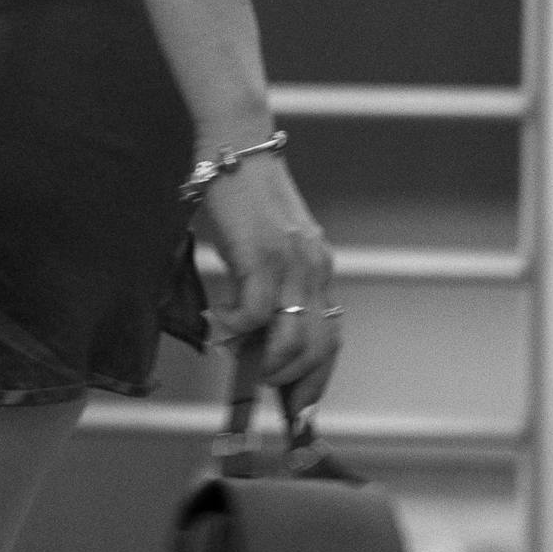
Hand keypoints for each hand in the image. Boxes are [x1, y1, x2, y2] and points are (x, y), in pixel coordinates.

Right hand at [196, 153, 339, 415]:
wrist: (233, 143)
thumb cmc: (238, 193)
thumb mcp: (261, 244)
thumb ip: (265, 281)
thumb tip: (249, 331)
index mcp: (317, 266)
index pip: (330, 336)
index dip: (316, 377)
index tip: (300, 408)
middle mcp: (314, 266)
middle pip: (319, 345)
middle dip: (295, 382)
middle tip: (269, 397)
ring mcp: (292, 261)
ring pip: (293, 337)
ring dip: (266, 361)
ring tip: (241, 358)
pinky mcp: (264, 254)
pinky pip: (257, 312)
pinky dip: (238, 328)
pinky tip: (222, 322)